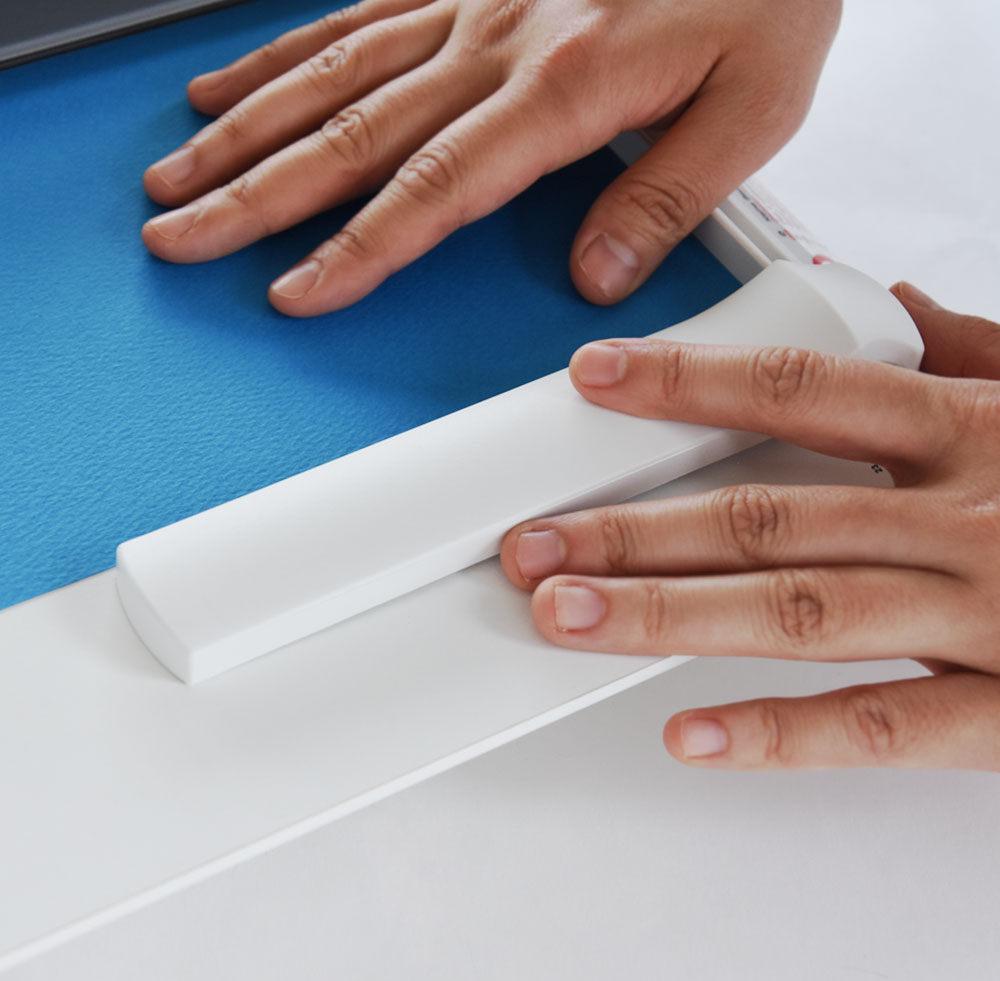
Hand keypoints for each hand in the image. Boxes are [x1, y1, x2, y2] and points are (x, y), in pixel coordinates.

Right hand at [141, 0, 839, 314]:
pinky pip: (355, 16)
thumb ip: (667, 196)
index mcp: (562, 87)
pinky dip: (286, 53)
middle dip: (254, 194)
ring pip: (331, 75)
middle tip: (180, 236)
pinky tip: (234, 77)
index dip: (357, 249)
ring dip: (246, 128)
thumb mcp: (752, 105)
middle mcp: (495, 40)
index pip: (434, 189)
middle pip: (351, 135)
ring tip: (179, 172)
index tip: (295, 292)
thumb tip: (596, 276)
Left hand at [499, 283, 999, 771]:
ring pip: (796, 612)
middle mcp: (967, 515)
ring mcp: (987, 613)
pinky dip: (779, 732)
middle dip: (636, 527)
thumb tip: (892, 304)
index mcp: (974, 430)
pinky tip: (689, 732)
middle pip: (766, 512)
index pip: (798, 386)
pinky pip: (882, 725)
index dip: (686, 380)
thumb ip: (976, 349)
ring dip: (667, 616)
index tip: (596, 381)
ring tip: (566, 615)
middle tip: (535, 539)